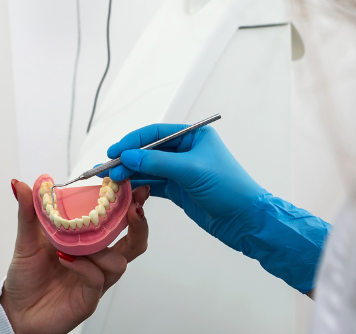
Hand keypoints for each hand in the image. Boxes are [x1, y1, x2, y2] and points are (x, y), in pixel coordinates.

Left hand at [0, 179, 148, 333]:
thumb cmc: (27, 276)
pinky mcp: (87, 299)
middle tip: (133, 207)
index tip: (135, 187)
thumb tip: (22, 184)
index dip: (129, 204)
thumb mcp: (26, 238)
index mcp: (88, 242)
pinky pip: (97, 280)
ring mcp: (95, 281)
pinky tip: (67, 259)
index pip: (116, 222)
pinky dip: (84, 266)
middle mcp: (97, 261)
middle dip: (138, 224)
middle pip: (133, 244)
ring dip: (102, 248)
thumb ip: (28, 211)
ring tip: (78, 244)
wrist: (16, 310)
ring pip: (118, 262)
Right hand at [104, 124, 264, 232]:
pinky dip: (139, 186)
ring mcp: (181, 171)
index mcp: (193, 136)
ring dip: (130, 174)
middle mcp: (186, 151)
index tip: (114, 152)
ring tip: (111, 181)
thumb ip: (157, 163)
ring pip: (148, 169)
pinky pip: (153, 184)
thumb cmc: (229, 189)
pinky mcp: (179, 189)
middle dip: (127, 160)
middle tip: (108, 170)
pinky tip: (125, 190)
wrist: (247, 221)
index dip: (132, 141)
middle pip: (148, 151)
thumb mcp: (191, 171)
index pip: (155, 133)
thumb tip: (127, 157)